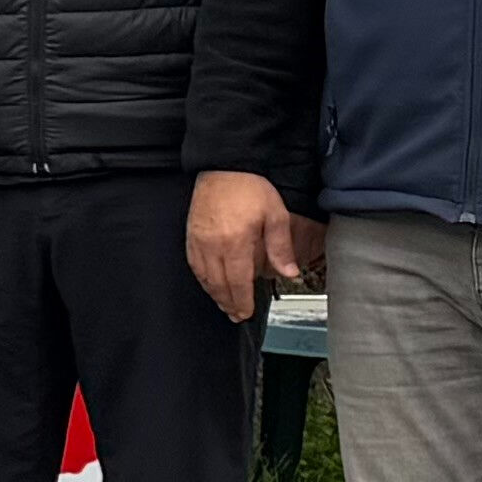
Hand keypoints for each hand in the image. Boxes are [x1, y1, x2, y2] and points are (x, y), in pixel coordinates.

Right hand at [185, 168, 303, 323]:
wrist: (225, 166)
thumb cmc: (250, 187)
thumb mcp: (276, 215)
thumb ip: (281, 248)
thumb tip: (290, 273)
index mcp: (235, 243)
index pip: (238, 282)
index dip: (242, 301)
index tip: (246, 312)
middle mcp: (213, 245)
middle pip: (218, 284)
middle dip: (228, 302)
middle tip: (236, 315)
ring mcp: (199, 241)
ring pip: (204, 277)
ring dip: (214, 294)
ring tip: (224, 304)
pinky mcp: (191, 235)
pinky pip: (194, 264)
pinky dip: (202, 278)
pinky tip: (209, 282)